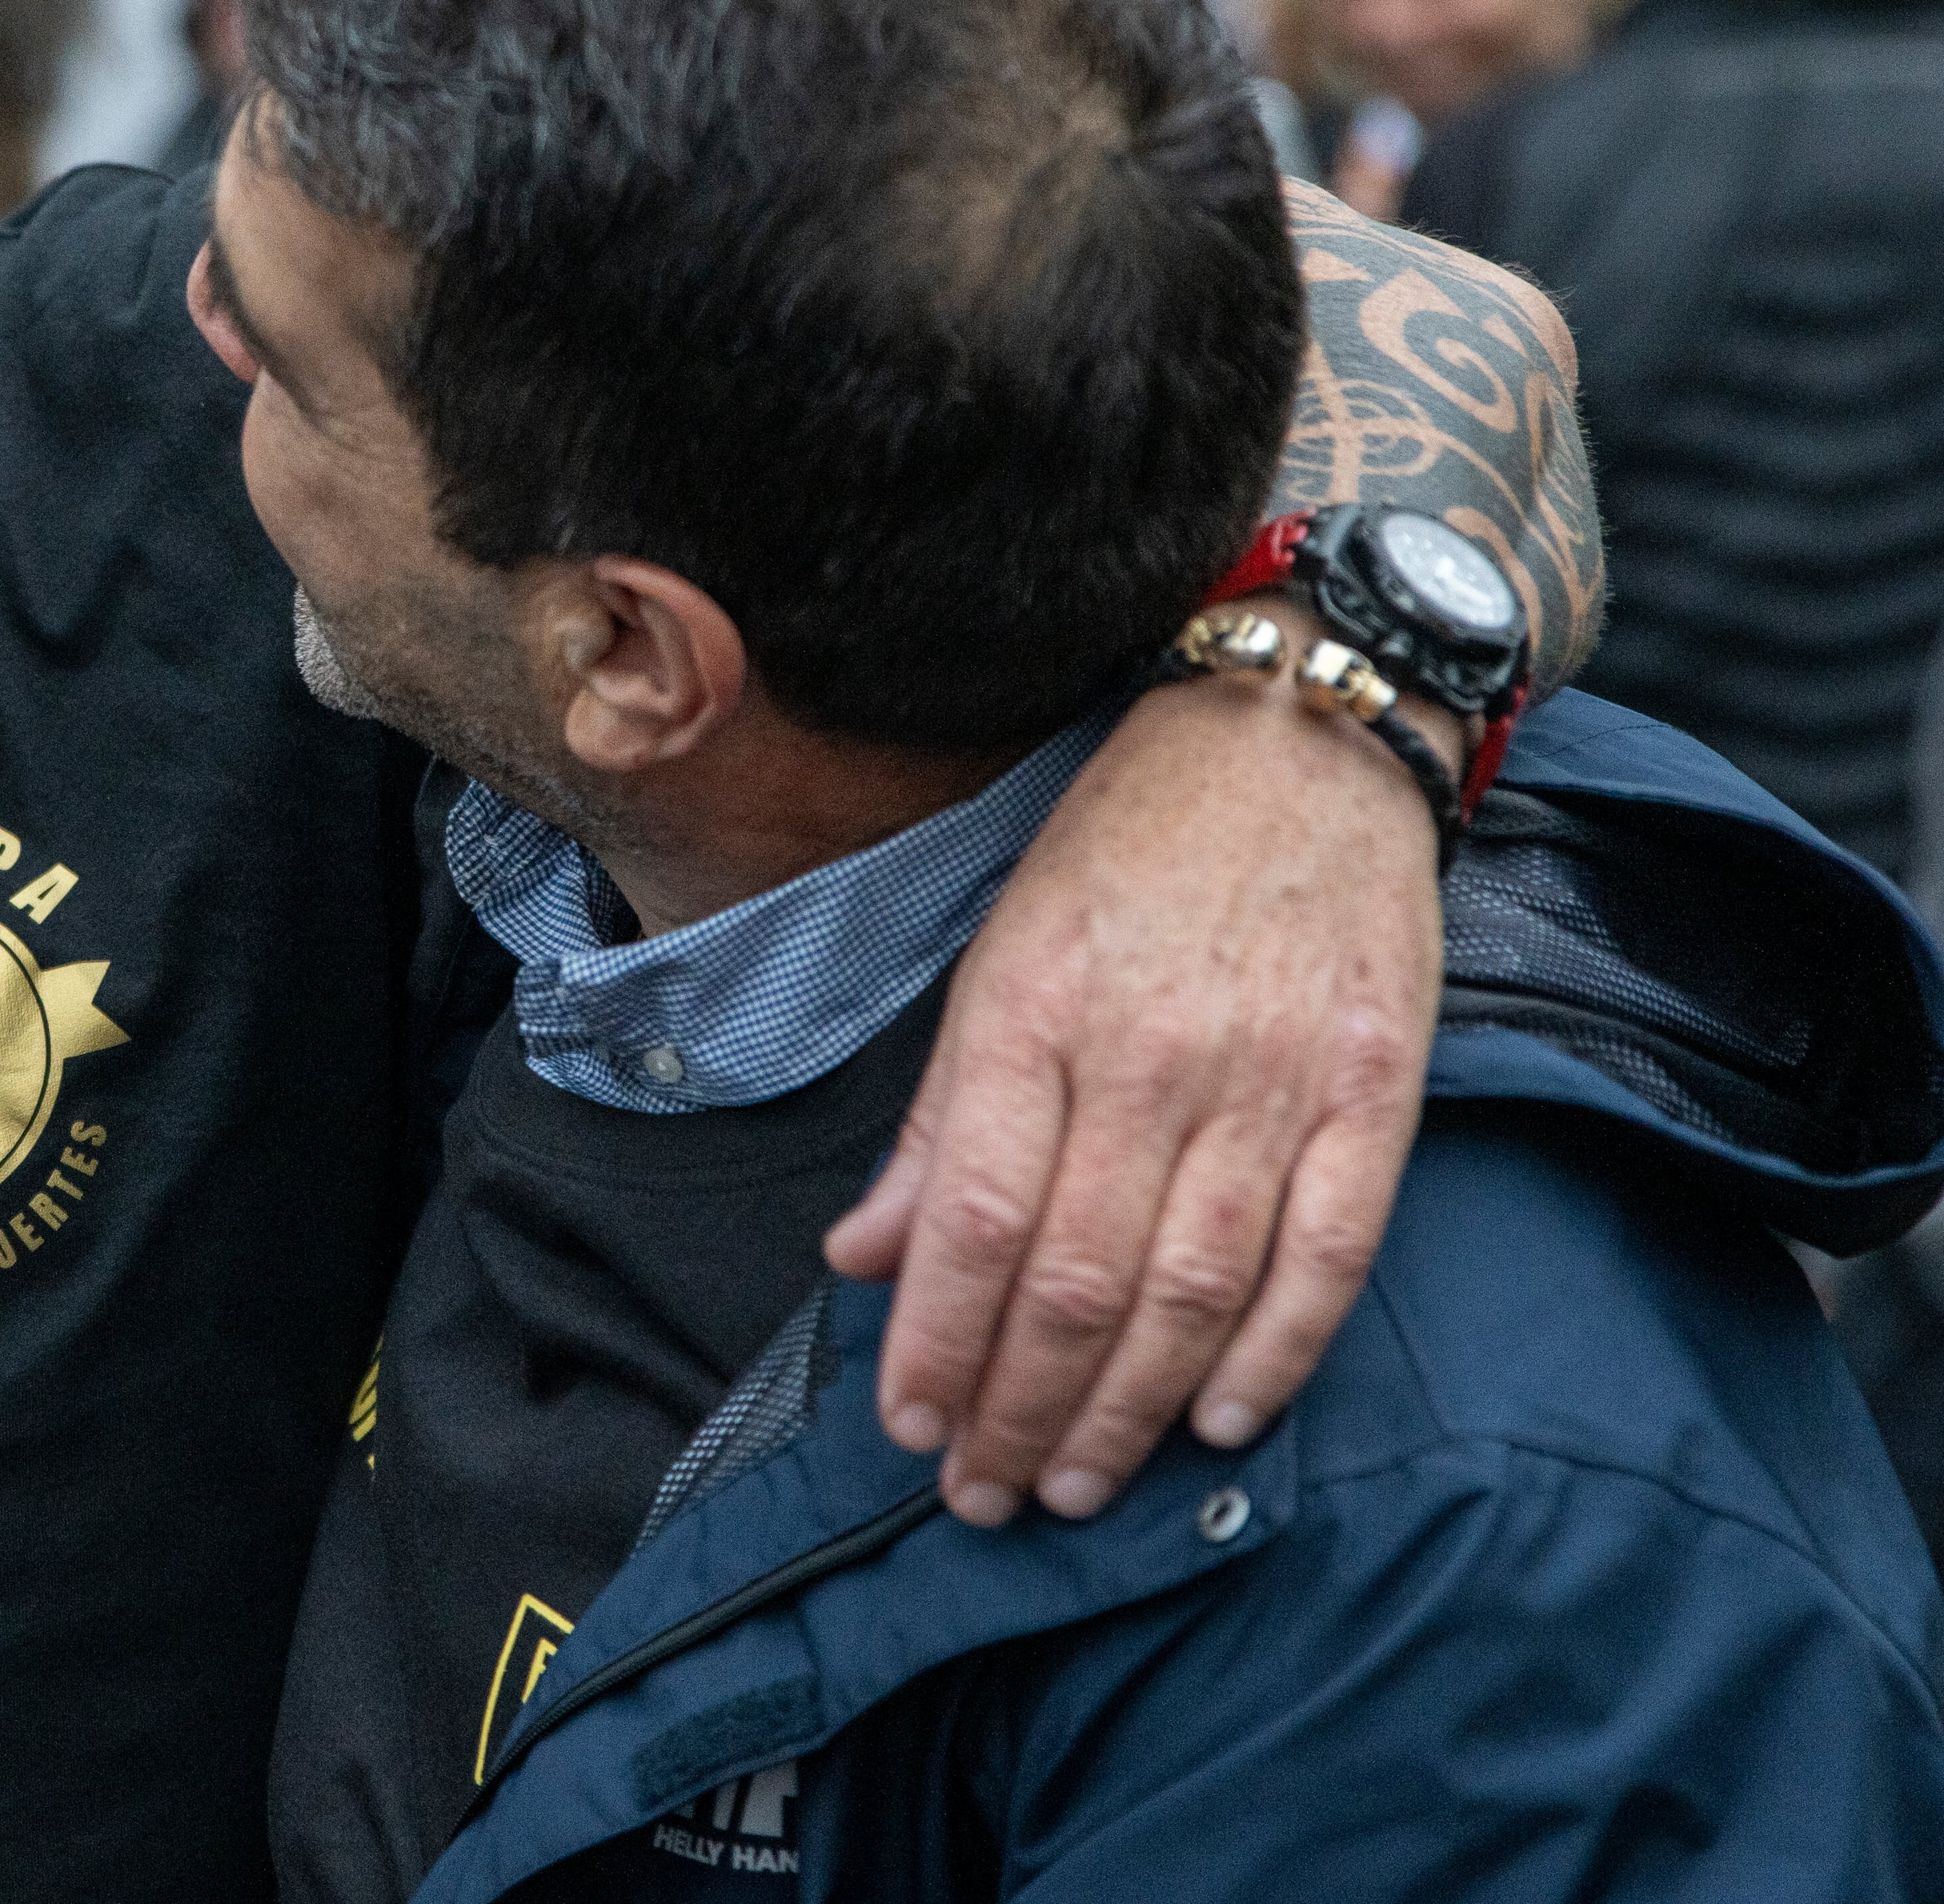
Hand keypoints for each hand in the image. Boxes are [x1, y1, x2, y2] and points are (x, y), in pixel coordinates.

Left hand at [823, 632, 1444, 1524]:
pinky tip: (1220, 1422)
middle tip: (984, 1495)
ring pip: (1191, 1287)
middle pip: (1079, 1276)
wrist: (1295, 740)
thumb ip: (939, 1124)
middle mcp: (1152, 1055)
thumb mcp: (997, 958)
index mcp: (1035, 1014)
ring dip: (1130, 1409)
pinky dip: (1274, 1353)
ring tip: (1077, 1483)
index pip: (978, 1221)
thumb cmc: (1123, 850)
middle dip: (1022, 1407)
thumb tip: (862, 1256)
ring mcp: (1272, 1076)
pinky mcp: (1373, 1088)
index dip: (941, 1343)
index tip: (910, 1426)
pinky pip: (1326, 1253)